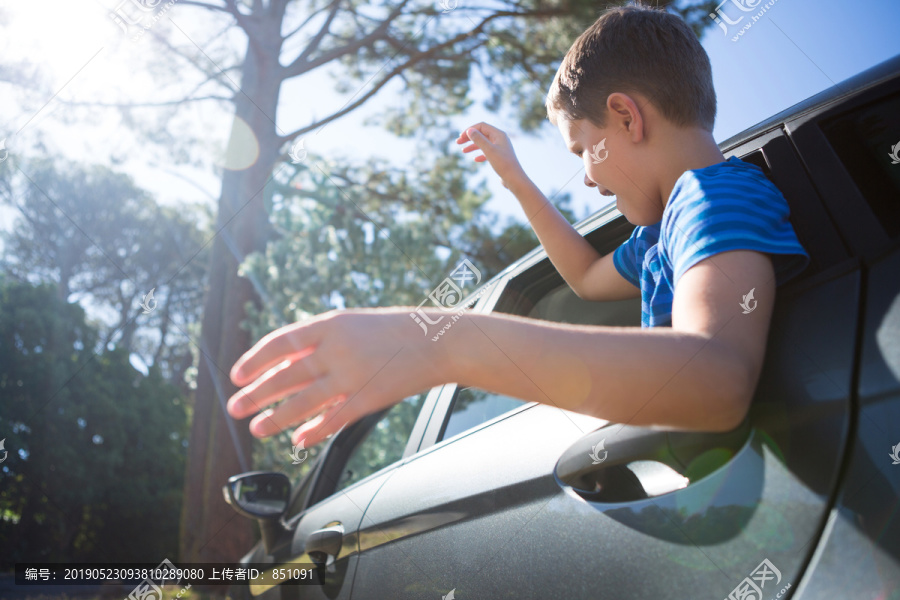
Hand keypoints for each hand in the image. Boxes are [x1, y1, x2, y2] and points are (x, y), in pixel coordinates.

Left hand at [227, 308, 447, 446]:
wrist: (439, 341)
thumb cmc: (395, 331)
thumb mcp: (353, 323)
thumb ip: (320, 341)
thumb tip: (285, 362)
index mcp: (331, 324)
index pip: (280, 343)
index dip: (254, 360)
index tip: (237, 374)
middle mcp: (337, 349)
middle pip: (284, 375)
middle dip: (255, 394)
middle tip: (234, 407)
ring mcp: (352, 375)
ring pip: (302, 402)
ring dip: (275, 417)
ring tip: (257, 428)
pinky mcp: (369, 398)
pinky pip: (333, 420)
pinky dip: (313, 432)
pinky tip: (299, 439)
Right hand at [457, 122, 529, 189]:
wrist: (514, 179)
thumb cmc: (503, 164)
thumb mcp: (489, 150)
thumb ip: (479, 139)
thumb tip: (470, 130)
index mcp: (499, 134)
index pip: (481, 126)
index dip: (470, 130)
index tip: (460, 137)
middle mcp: (500, 139)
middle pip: (482, 134)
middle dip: (469, 137)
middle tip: (458, 142)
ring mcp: (500, 148)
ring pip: (484, 143)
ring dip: (473, 146)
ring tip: (463, 151)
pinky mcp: (500, 157)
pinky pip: (488, 152)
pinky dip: (480, 154)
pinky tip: (475, 159)